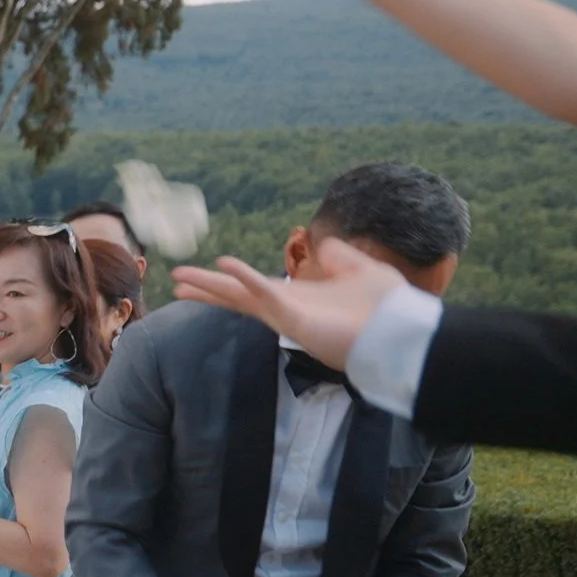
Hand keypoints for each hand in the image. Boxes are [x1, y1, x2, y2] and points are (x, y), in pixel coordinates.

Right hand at [171, 238, 405, 372]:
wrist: (401, 333)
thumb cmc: (386, 307)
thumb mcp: (361, 269)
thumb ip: (341, 256)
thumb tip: (324, 243)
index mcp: (298, 299)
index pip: (255, 290)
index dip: (231, 281)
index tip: (210, 271)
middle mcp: (286, 309)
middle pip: (237, 296)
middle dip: (207, 287)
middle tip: (175, 280)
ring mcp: (286, 316)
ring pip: (240, 298)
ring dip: (211, 286)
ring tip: (179, 279)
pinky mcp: (293, 320)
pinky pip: (265, 295)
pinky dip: (245, 279)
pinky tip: (225, 265)